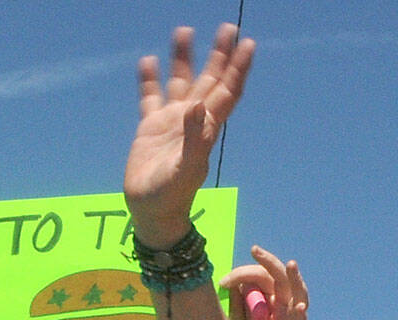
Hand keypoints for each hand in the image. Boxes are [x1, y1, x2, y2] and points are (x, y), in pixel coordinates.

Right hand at [123, 24, 254, 244]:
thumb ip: (193, 138)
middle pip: (210, 80)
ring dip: (184, 58)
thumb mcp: (185, 169)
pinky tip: (149, 61)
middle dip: (219, 55)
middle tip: (228, 27)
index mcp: (205, 128)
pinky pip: (151, 98)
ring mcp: (171, 123)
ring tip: (184, 30)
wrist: (152, 213)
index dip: (238, 69)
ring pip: (181, 82)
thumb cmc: (172, 197)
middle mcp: (192, 120)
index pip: (227, 91)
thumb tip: (197, 105)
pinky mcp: (150, 129)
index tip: (248, 44)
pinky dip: (150, 80)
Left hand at [223, 246, 308, 319]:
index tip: (223, 281)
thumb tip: (235, 282)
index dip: (243, 273)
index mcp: (269, 297)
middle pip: (281, 277)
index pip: (261, 276)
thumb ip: (238, 303)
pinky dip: (300, 318)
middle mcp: (282, 305)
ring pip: (299, 294)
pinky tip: (299, 308)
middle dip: (269, 261)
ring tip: (290, 265)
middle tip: (255, 250)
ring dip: (296, 279)